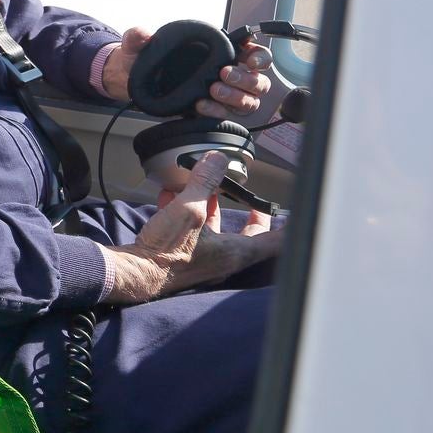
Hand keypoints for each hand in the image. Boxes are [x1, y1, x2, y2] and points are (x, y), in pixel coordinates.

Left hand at [100, 27, 273, 117]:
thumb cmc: (143, 57)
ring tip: (212, 90)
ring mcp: (219, 94)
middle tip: (224, 74)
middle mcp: (225, 73)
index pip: (254, 53)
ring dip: (235, 97)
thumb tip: (143, 35)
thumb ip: (138, 36)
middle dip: (247, 79)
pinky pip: (223, 116)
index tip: (250, 59)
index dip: (259, 56)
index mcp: (220, 51)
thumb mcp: (138, 43)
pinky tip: (200, 105)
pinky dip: (215, 111)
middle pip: (258, 82)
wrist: (129, 79)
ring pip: (247, 102)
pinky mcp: (207, 111)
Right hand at [104, 151, 281, 304]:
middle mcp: (222, 258)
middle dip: (251, 218)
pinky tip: (173, 197)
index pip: (274, 242)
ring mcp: (203, 259)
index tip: (297, 219)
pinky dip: (188, 215)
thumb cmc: (165, 250)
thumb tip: (217, 159)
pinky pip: (193, 233)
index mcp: (234, 251)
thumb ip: (205, 182)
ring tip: (208, 190)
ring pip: (218, 233)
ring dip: (214, 210)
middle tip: (256, 205)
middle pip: (247, 238)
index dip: (288, 230)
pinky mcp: (183, 257)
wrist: (135, 273)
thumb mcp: (188, 208)